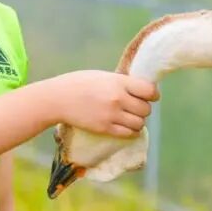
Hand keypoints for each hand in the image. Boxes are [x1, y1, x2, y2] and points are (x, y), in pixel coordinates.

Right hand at [41, 70, 157, 137]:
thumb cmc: (79, 83)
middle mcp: (118, 99)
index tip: (150, 95)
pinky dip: (130, 131)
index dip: (153, 94)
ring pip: (139, 123)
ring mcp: (112, 115)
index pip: (149, 90)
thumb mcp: (103, 76)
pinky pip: (128, 133)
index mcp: (118, 82)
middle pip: (146, 109)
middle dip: (143, 108)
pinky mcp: (105, 128)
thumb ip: (121, 82)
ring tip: (129, 117)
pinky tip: (124, 126)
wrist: (58, 98)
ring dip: (137, 121)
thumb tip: (140, 89)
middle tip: (135, 106)